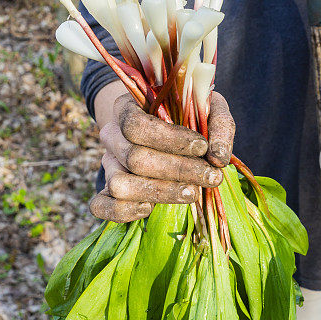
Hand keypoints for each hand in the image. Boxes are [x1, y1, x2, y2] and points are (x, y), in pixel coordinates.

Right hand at [90, 91, 235, 222]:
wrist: (161, 128)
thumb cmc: (185, 116)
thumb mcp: (206, 108)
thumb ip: (218, 126)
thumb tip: (219, 157)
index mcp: (127, 108)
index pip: (136, 124)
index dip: (169, 138)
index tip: (202, 146)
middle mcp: (111, 135)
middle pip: (133, 157)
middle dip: (177, 170)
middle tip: (210, 176)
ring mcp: (108, 164)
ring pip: (120, 184)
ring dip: (159, 192)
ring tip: (192, 193)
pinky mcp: (108, 190)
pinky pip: (101, 206)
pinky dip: (123, 211)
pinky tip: (150, 209)